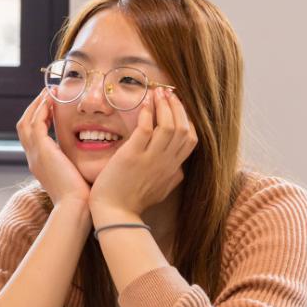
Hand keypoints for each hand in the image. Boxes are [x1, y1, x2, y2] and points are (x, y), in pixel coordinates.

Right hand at [17, 89, 90, 205]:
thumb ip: (78, 166)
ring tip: (49, 92)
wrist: (75, 208)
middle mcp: (34, 159)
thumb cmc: (82, 199)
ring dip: (37, 105)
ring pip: (26, 122)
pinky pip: (36, 124)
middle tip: (47, 94)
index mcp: (40, 165)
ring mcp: (35, 155)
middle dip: (34, 108)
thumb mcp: (77, 179)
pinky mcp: (42, 151)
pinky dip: (42, 110)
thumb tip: (92, 160)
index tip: (51, 107)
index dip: (39, 120)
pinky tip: (52, 100)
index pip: (33, 137)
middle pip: (24, 127)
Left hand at [89, 88, 196, 221]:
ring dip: (164, 105)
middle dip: (177, 107)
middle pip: (183, 128)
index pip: (191, 139)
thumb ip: (172, 177)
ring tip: (158, 93)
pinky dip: (147, 113)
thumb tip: (180, 168)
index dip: (187, 119)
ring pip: (168, 125)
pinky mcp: (132, 156)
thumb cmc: (134, 202)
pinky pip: (146, 129)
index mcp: (173, 168)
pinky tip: (145, 103)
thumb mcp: (162, 190)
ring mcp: (150, 159)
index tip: (178, 107)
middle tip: (168, 93)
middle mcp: (166, 162)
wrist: (115, 214)